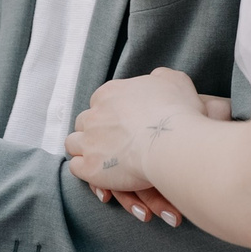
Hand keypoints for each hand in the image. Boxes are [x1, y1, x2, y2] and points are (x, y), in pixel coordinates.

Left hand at [65, 70, 206, 210]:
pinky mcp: (90, 167)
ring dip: (84, 149)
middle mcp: (94, 114)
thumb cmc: (177, 112)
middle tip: (113, 141)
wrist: (172, 142)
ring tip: (102, 158)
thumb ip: (161, 78)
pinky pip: (75, 167)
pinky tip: (99, 173)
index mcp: (110, 93)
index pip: (100, 102)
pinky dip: (85, 170)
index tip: (123, 123)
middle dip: (95, 130)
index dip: (110, 113)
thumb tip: (156, 79)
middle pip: (85, 121)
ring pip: (73, 143)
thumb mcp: (174, 81)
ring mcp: (89, 141)